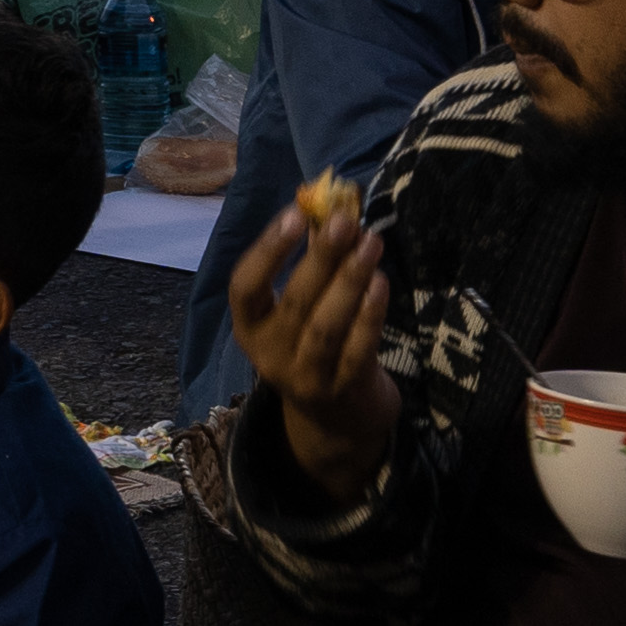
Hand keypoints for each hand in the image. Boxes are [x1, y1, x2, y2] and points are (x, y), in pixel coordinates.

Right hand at [225, 191, 400, 508]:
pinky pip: (358, 348)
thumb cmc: (313, 347)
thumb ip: (308, 261)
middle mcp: (270, 354)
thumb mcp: (298, 311)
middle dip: (321, 257)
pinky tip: (381, 283)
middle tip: (346, 221)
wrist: (336, 422)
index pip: (245, 286)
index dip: (267, 250)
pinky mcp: (344, 390)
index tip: (295, 215)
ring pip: (326, 325)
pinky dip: (370, 314)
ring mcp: (307, 376)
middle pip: (294, 301)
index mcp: (250, 328)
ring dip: (350, 280)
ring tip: (371, 243)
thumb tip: (326, 204)